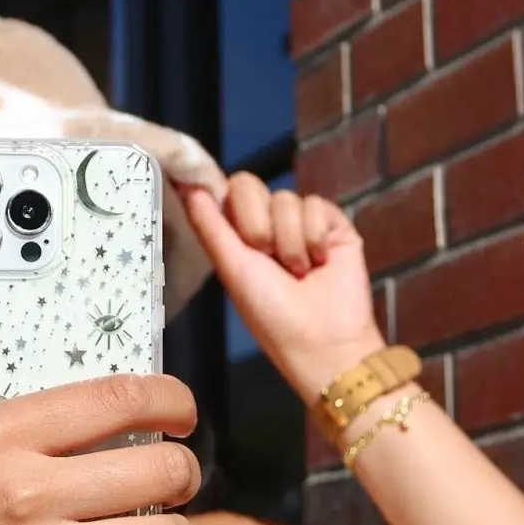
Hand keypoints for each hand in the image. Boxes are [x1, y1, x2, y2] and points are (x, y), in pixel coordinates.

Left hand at [184, 175, 384, 403]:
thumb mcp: (232, 269)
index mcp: (238, 239)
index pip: (225, 194)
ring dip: (289, 241)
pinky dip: (315, 237)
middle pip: (251, 185)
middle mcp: (268, 227)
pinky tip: (320, 263)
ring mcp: (301, 224)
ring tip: (298, 272)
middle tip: (267, 258)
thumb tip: (189, 186)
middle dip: (256, 225)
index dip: (224, 199)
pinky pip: (317, 204)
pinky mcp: (333, 225)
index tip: (220, 208)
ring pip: (286, 198)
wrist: (322, 339)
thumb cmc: (272, 316)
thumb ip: (210, 227)